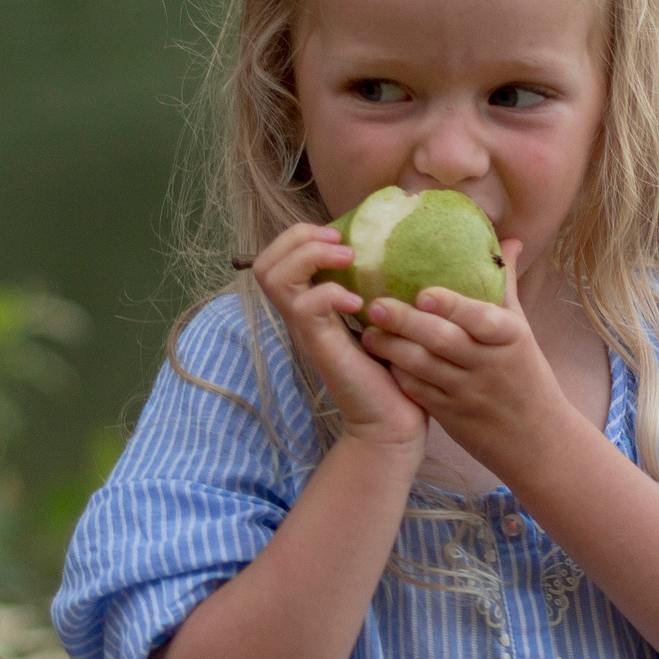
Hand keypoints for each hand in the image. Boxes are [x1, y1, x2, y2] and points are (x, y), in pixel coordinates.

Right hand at [246, 223, 424, 453]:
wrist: (394, 421)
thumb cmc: (394, 371)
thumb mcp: (381, 318)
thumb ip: (374, 286)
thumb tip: (390, 248)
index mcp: (310, 305)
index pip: (276, 257)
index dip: (301, 236)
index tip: (341, 239)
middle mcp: (300, 315)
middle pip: (265, 262)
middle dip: (300, 239)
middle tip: (342, 247)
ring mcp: (306, 331)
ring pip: (273, 277)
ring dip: (310, 257)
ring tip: (347, 262)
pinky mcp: (320, 346)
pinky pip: (305, 306)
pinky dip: (329, 293)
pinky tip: (357, 304)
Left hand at [357, 238, 569, 480]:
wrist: (536, 440)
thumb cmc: (526, 374)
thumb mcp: (522, 331)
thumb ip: (506, 286)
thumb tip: (509, 240)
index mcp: (510, 338)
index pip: (481, 318)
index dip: (452, 306)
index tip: (423, 292)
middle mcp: (489, 365)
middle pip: (443, 340)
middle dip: (406, 322)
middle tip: (375, 304)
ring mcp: (468, 393)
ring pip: (423, 367)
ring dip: (392, 348)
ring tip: (368, 331)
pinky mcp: (450, 416)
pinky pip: (418, 392)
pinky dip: (398, 374)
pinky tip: (381, 359)